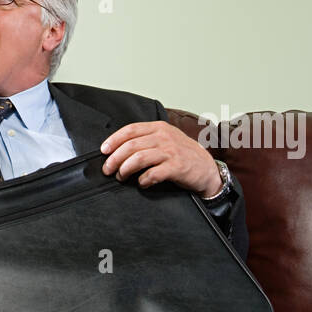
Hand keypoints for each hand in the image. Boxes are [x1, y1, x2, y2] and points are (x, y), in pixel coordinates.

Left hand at [100, 121, 222, 196]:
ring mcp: (170, 152)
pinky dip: (143, 180)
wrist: (207, 169)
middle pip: (131, 145)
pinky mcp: (176, 167)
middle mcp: (164, 137)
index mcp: (159, 128)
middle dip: (115, 158)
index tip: (104, 151)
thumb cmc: (183, 155)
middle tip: (108, 169)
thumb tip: (119, 148)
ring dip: (125, 169)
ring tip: (121, 177)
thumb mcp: (166, 139)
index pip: (130, 130)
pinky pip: (153, 173)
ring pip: (139, 158)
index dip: (114, 140)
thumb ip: (147, 139)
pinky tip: (141, 183)